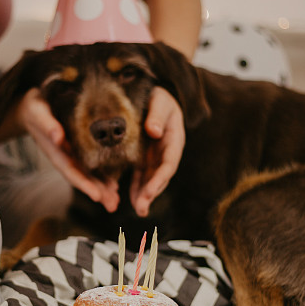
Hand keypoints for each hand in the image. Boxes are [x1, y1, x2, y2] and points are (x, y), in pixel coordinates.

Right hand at [18, 88, 119, 211]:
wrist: (32, 107)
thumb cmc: (35, 108)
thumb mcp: (37, 112)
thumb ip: (46, 124)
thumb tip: (57, 137)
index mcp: (55, 151)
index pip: (70, 171)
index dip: (83, 184)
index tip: (97, 196)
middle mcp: (64, 156)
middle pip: (82, 178)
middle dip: (97, 192)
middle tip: (113, 205)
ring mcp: (72, 155)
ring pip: (88, 175)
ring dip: (102, 188)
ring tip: (116, 201)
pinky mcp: (78, 149)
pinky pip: (92, 165)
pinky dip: (102, 176)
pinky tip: (114, 186)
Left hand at [129, 87, 184, 216]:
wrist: (154, 94)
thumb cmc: (158, 96)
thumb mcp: (160, 100)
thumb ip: (157, 114)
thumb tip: (154, 131)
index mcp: (173, 139)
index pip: (168, 163)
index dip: (159, 178)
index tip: (150, 191)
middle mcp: (166, 151)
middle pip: (160, 176)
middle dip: (151, 193)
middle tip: (141, 208)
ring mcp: (155, 156)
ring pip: (150, 179)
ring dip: (145, 195)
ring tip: (139, 210)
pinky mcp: (144, 158)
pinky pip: (140, 176)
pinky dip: (136, 188)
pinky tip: (131, 201)